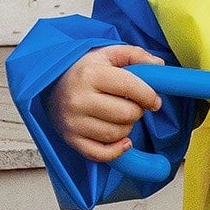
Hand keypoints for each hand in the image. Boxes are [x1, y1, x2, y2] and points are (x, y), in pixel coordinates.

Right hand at [48, 44, 163, 162]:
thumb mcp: (107, 54)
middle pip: (127, 114)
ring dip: (126, 127)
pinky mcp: (71, 139)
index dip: (149, 96)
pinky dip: (117, 150)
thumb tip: (159, 66)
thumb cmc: (83, 69)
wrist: (50, 83)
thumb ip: (136, 55)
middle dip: (137, 111)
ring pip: (118, 134)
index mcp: (91, 74)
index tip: (153, 100)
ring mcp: (74, 122)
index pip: (131, 88)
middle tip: (130, 105)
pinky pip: (102, 154)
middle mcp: (79, 99)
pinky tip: (122, 141)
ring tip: (118, 116)